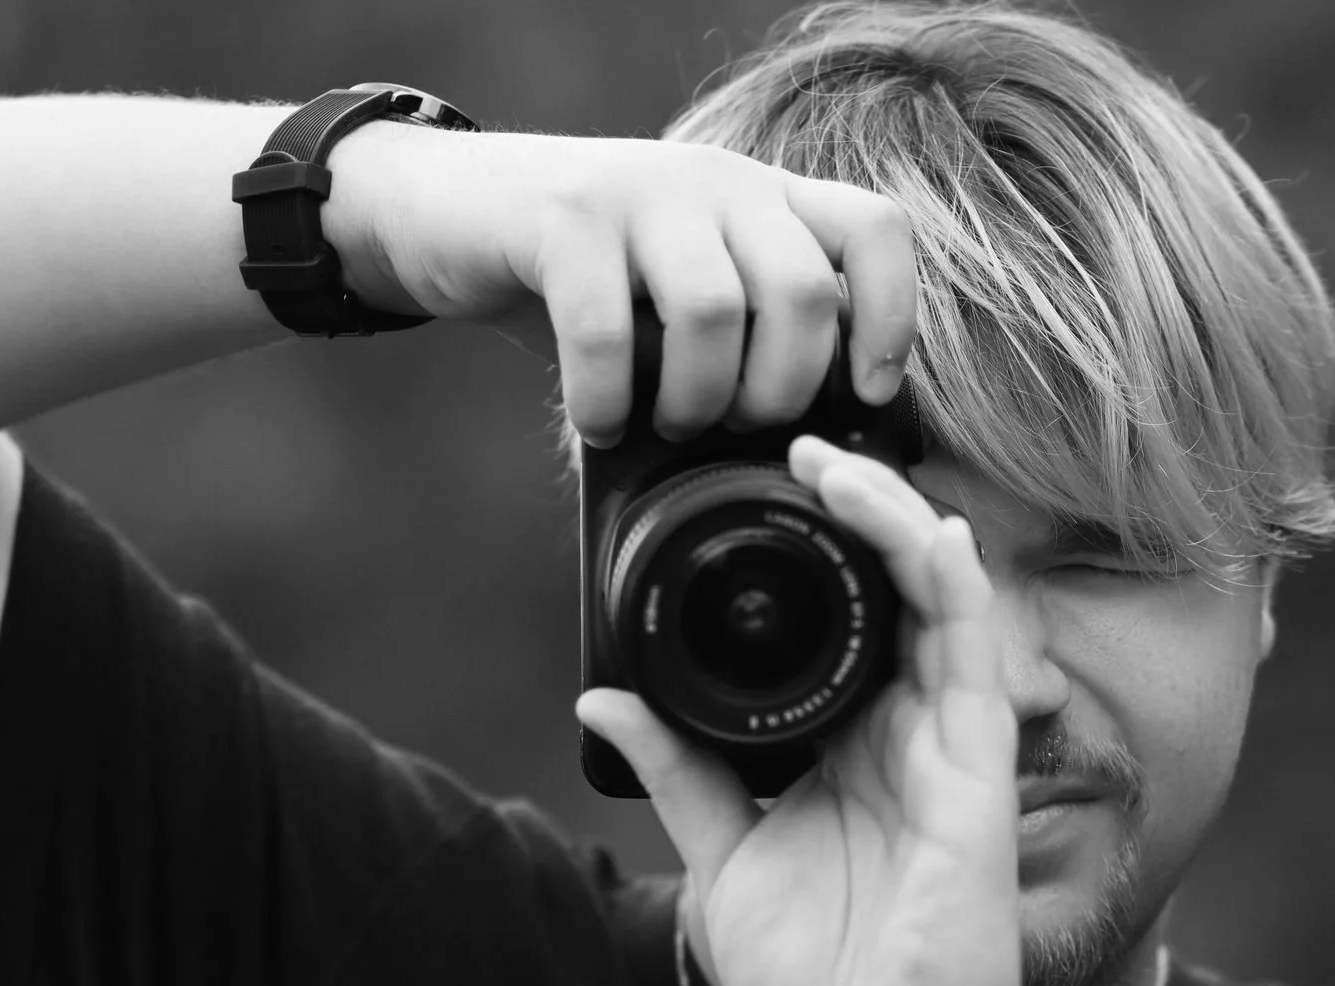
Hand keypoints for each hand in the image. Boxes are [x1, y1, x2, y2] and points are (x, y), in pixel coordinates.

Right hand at [326, 125, 915, 441]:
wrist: (444, 210)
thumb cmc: (581, 282)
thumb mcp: (676, 297)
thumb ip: (744, 341)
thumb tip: (815, 453)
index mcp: (764, 201)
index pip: (875, 234)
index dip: (889, 322)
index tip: (861, 398)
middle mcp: (718, 183)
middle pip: (805, 293)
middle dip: (778, 393)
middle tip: (733, 429)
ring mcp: (642, 192)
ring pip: (715, 312)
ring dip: (695, 399)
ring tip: (663, 423)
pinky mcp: (563, 217)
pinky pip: (607, 328)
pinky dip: (607, 399)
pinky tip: (598, 423)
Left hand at [575, 436, 1026, 985]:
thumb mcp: (722, 862)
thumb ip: (679, 773)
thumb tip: (604, 703)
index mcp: (845, 753)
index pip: (834, 623)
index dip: (803, 550)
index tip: (743, 492)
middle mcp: (900, 737)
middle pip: (886, 589)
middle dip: (848, 508)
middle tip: (784, 446)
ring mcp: (943, 749)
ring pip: (936, 595)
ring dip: (889, 517)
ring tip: (828, 463)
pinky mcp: (975, 771)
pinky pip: (976, 651)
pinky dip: (950, 576)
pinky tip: (918, 522)